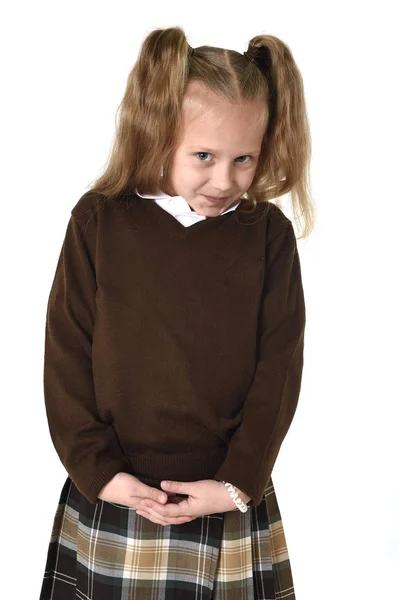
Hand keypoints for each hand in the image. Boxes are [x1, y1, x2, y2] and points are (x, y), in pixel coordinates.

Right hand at [97, 472, 188, 523]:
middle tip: (190, 516)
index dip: (177, 514)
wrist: (102, 483)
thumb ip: (150, 493)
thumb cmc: (118, 484)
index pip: (164, 513)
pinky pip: (152, 508)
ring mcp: (139, 504)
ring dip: (169, 514)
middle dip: (176, 517)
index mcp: (144, 505)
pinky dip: (160, 509)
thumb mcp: (136, 487)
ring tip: (180, 513)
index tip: (190, 513)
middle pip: (162, 516)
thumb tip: (166, 500)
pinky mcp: (137, 499)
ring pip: (157, 513)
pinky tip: (163, 505)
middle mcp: (143, 507)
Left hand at [136, 479, 250, 526]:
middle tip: (137, 508)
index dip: (152, 506)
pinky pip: (175, 511)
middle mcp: (187, 514)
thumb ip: (178, 486)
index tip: (140, 501)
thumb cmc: (215, 491)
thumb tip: (161, 485)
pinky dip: (165, 509)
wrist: (232, 496)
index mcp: (187, 510)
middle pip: (165, 517)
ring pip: (170, 516)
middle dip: (151, 512)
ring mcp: (190, 512)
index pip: (165, 511)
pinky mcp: (192, 508)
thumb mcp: (196, 487)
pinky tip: (160, 503)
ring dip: (156, 512)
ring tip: (145, 508)